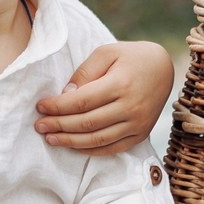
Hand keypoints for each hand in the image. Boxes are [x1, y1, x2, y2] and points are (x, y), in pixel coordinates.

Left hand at [35, 41, 175, 151]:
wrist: (163, 68)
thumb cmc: (130, 57)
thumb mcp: (106, 53)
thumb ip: (84, 73)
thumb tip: (66, 95)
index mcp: (121, 84)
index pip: (82, 101)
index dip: (58, 107)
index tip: (40, 107)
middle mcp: (131, 108)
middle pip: (87, 123)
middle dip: (59, 125)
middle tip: (39, 126)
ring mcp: (137, 124)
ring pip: (97, 140)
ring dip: (70, 142)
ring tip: (50, 138)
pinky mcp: (140, 134)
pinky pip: (112, 148)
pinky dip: (90, 151)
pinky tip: (73, 146)